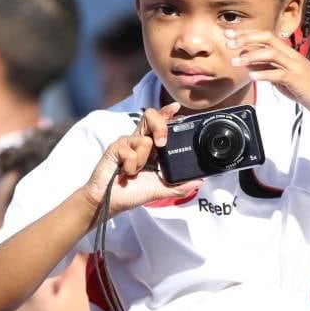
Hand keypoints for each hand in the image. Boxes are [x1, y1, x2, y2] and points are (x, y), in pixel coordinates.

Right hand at [82, 103, 202, 215]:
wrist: (110, 202)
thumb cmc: (131, 193)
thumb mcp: (160, 190)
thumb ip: (179, 186)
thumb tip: (199, 182)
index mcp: (150, 148)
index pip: (159, 124)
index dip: (166, 114)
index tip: (176, 108)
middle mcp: (138, 141)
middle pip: (150, 117)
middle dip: (160, 126)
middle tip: (162, 143)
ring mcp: (126, 143)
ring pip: (144, 139)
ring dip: (142, 161)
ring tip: (134, 172)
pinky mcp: (114, 148)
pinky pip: (130, 151)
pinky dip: (130, 166)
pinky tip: (124, 173)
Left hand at [225, 29, 309, 118]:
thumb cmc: (309, 90)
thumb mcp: (285, 78)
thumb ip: (269, 69)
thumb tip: (250, 64)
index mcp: (288, 54)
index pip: (266, 37)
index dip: (247, 34)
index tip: (229, 34)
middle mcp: (292, 56)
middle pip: (267, 38)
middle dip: (246, 38)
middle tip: (227, 42)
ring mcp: (295, 67)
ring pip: (271, 53)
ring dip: (250, 56)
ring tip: (234, 61)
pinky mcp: (298, 80)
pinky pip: (279, 74)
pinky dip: (264, 74)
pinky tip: (252, 76)